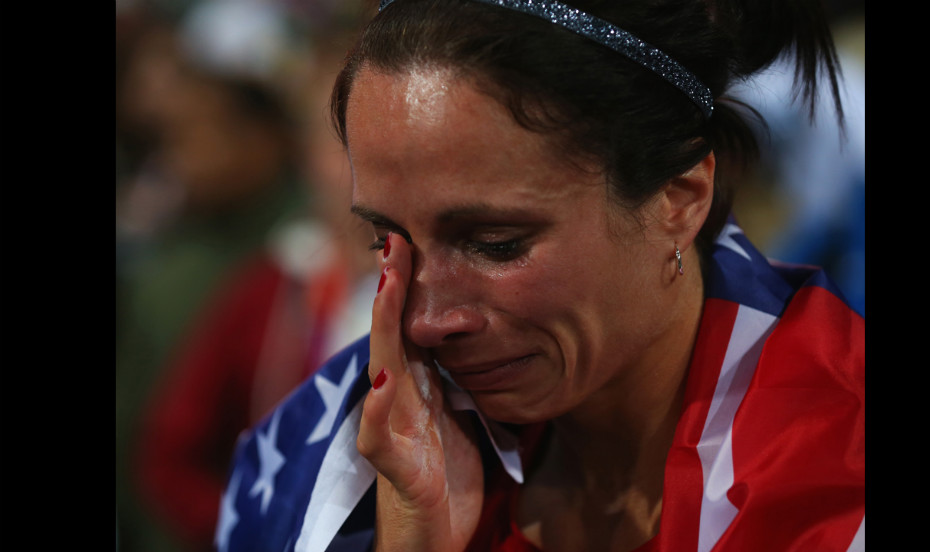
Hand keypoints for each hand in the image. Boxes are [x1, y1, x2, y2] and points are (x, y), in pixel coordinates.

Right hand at [357, 233, 484, 551]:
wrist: (431, 537)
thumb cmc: (446, 475)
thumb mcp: (461, 418)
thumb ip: (463, 379)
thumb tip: (487, 339)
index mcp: (417, 389)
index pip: (410, 328)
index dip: (409, 285)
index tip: (412, 239)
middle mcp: (397, 402)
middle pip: (392, 336)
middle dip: (392, 290)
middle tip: (395, 242)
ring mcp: (391, 432)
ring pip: (382, 372)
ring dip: (383, 330)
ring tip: (388, 288)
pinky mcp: (395, 467)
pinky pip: (380, 437)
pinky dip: (379, 409)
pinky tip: (383, 382)